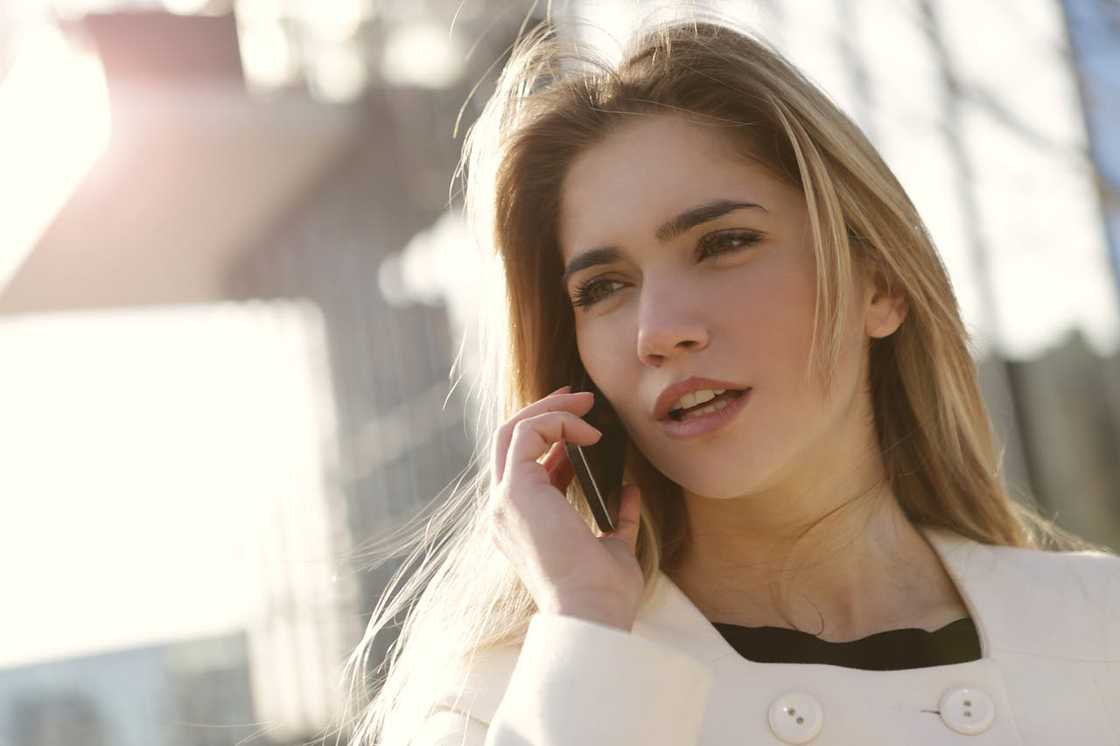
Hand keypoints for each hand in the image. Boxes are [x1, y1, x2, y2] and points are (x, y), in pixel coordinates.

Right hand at [487, 384, 644, 631]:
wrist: (592, 611)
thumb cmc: (603, 592)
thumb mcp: (614, 547)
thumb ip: (617, 518)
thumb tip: (629, 489)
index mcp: (521, 523)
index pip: (525, 466)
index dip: (552, 439)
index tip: (587, 427)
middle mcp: (504, 510)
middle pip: (509, 441)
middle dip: (544, 411)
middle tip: (581, 398)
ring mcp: (504, 500)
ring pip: (512, 430)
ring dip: (551, 409)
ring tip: (588, 403)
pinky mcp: (515, 491)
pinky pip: (528, 434)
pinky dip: (558, 422)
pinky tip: (590, 434)